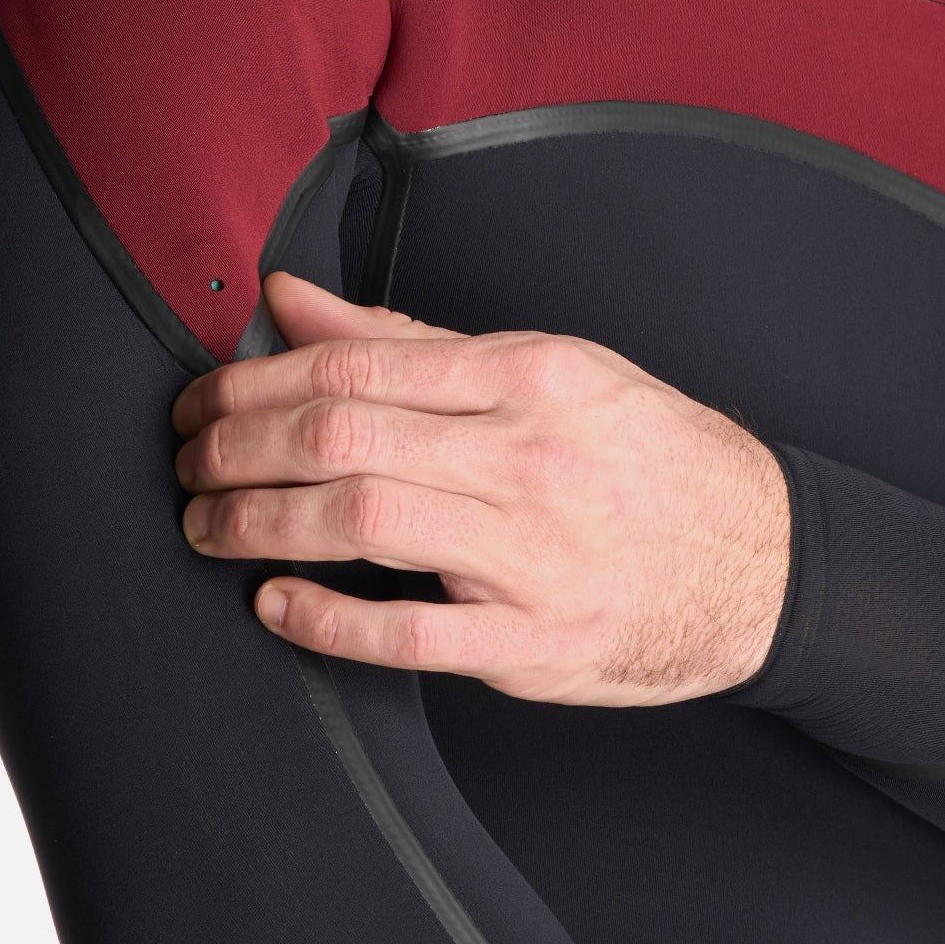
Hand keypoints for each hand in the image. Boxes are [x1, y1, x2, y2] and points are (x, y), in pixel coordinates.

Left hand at [169, 272, 790, 706]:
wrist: (758, 555)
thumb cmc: (642, 452)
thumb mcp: (546, 368)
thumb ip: (411, 342)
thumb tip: (293, 301)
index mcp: (528, 374)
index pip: (358, 364)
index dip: (255, 380)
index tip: (204, 396)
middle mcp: (527, 455)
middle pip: (342, 437)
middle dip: (235, 446)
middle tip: (185, 458)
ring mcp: (532, 553)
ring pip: (363, 521)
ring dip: (258, 523)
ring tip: (204, 524)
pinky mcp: (535, 642)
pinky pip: (412, 636)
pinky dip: (329, 620)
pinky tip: (277, 604)